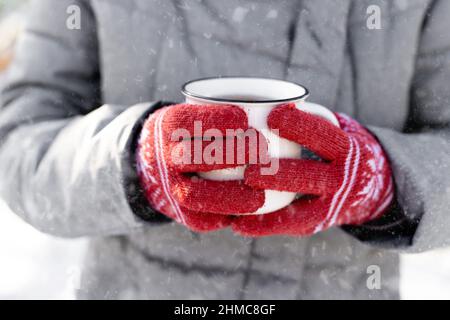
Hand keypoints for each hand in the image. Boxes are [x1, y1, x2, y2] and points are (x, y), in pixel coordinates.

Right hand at [136, 104, 264, 231]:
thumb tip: (271, 106)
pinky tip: (249, 210)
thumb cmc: (188, 135)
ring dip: (231, 195)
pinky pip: (203, 219)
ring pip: (196, 195)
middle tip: (262, 149)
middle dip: (230, 153)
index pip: (187, 122)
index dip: (217, 120)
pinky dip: (226, 215)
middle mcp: (164, 159)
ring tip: (260, 195)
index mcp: (166, 128)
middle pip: (193, 156)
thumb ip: (220, 111)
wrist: (154, 166)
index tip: (245, 118)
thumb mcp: (191, 114)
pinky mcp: (180, 214)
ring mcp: (169, 188)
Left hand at [232, 103, 393, 236]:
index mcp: (346, 149)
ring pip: (298, 205)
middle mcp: (342, 178)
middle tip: (249, 170)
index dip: (301, 126)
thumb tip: (264, 99)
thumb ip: (310, 118)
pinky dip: (263, 226)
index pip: (325, 136)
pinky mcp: (317, 223)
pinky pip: (288, 225)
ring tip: (239, 196)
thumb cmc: (336, 150)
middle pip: (309, 175)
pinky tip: (237, 224)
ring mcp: (330, 204)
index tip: (273, 115)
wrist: (368, 186)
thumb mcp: (335, 130)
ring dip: (267, 201)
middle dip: (279, 173)